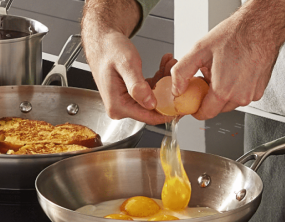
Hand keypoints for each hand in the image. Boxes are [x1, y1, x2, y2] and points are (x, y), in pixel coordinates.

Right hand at [81, 0, 175, 124]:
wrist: (102, 42)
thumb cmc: (109, 49)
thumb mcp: (126, 64)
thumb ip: (137, 86)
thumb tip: (150, 103)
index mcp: (117, 105)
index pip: (148, 117)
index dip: (168, 112)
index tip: (183, 106)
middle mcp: (120, 108)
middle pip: (152, 107)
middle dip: (167, 91)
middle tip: (176, 73)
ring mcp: (126, 102)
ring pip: (153, 98)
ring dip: (164, 82)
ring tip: (170, 63)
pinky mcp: (130, 96)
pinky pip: (149, 91)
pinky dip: (158, 79)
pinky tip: (163, 66)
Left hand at [170, 7, 278, 119]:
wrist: (261, 26)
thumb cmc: (235, 35)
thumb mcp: (199, 50)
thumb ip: (182, 72)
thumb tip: (176, 89)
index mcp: (223, 91)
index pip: (205, 114)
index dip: (195, 109)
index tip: (193, 102)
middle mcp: (239, 96)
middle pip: (217, 109)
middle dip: (209, 97)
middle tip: (207, 77)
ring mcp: (251, 95)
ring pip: (230, 103)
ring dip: (223, 93)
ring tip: (222, 71)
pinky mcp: (259, 91)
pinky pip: (242, 95)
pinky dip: (235, 88)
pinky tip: (234, 71)